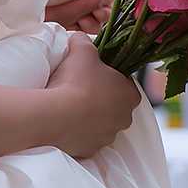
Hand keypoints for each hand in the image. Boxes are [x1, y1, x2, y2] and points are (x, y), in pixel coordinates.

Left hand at [46, 0, 114, 35]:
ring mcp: (73, 9)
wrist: (32, 0)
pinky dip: (84, 28)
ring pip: (96, 20)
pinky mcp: (66, 24)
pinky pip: (84, 30)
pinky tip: (79, 24)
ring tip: (85, 18)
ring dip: (94, 20)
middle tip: (98, 11)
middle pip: (104, 7)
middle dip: (104, 10)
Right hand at [47, 32, 140, 158]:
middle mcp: (124, 119)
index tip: (94, 72)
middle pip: (114, 104)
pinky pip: (86, 138)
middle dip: (100, 97)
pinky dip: (78, 131)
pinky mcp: (90, 149)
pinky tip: (65, 120)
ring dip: (89, 115)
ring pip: (101, 123)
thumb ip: (85, 40)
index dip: (110, 75)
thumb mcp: (82, 49)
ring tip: (70, 104)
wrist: (57, 115)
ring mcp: (107, 137)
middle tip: (81, 87)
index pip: (125, 83)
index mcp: (130, 95)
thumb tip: (80, 37)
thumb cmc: (76, 81)